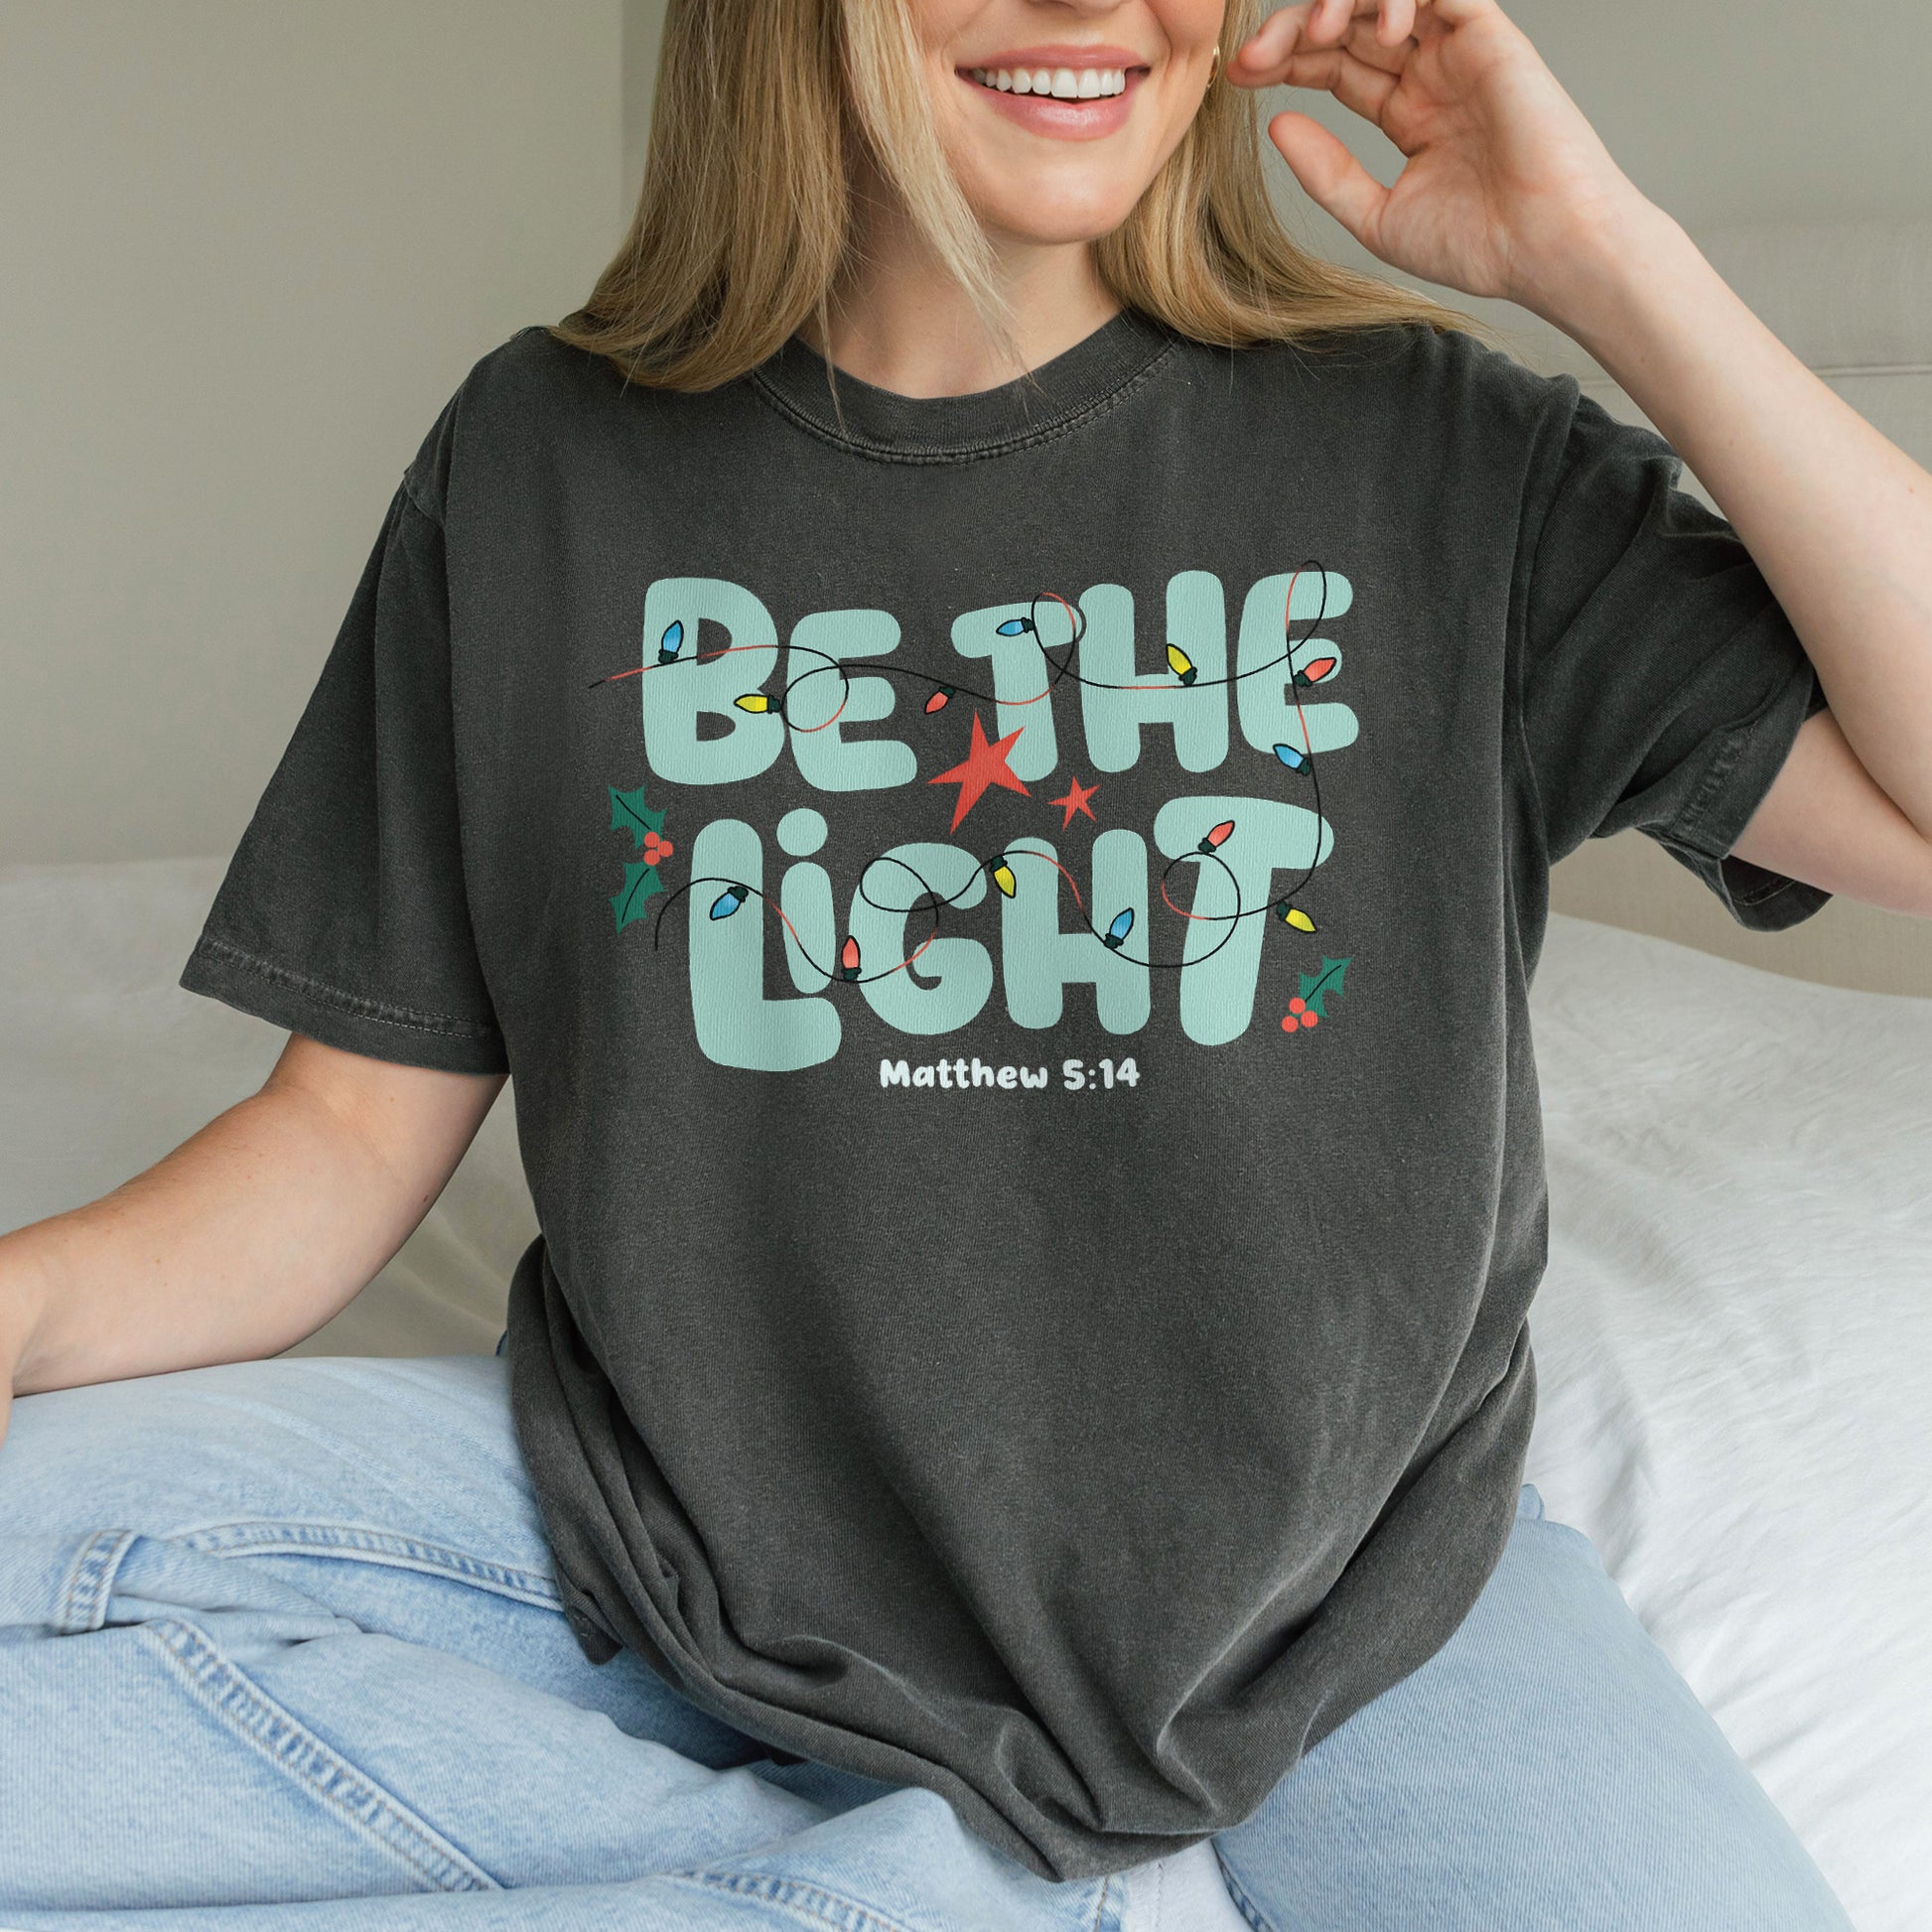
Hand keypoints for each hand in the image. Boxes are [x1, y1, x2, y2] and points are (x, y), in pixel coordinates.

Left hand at [1226, 0, 1655, 314]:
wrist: (1547, 250)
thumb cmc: (1480, 244)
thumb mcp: (1378, 216)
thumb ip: (1327, 172)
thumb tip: (1276, 124)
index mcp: (1408, 111)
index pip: (1335, 62)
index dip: (1285, 60)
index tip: (1238, 77)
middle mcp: (1432, 73)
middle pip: (1351, 19)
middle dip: (1294, 28)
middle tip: (1253, 60)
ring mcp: (1461, 51)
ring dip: (1341, 1)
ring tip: (1312, 37)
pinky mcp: (1492, 37)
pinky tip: (1377, 32)